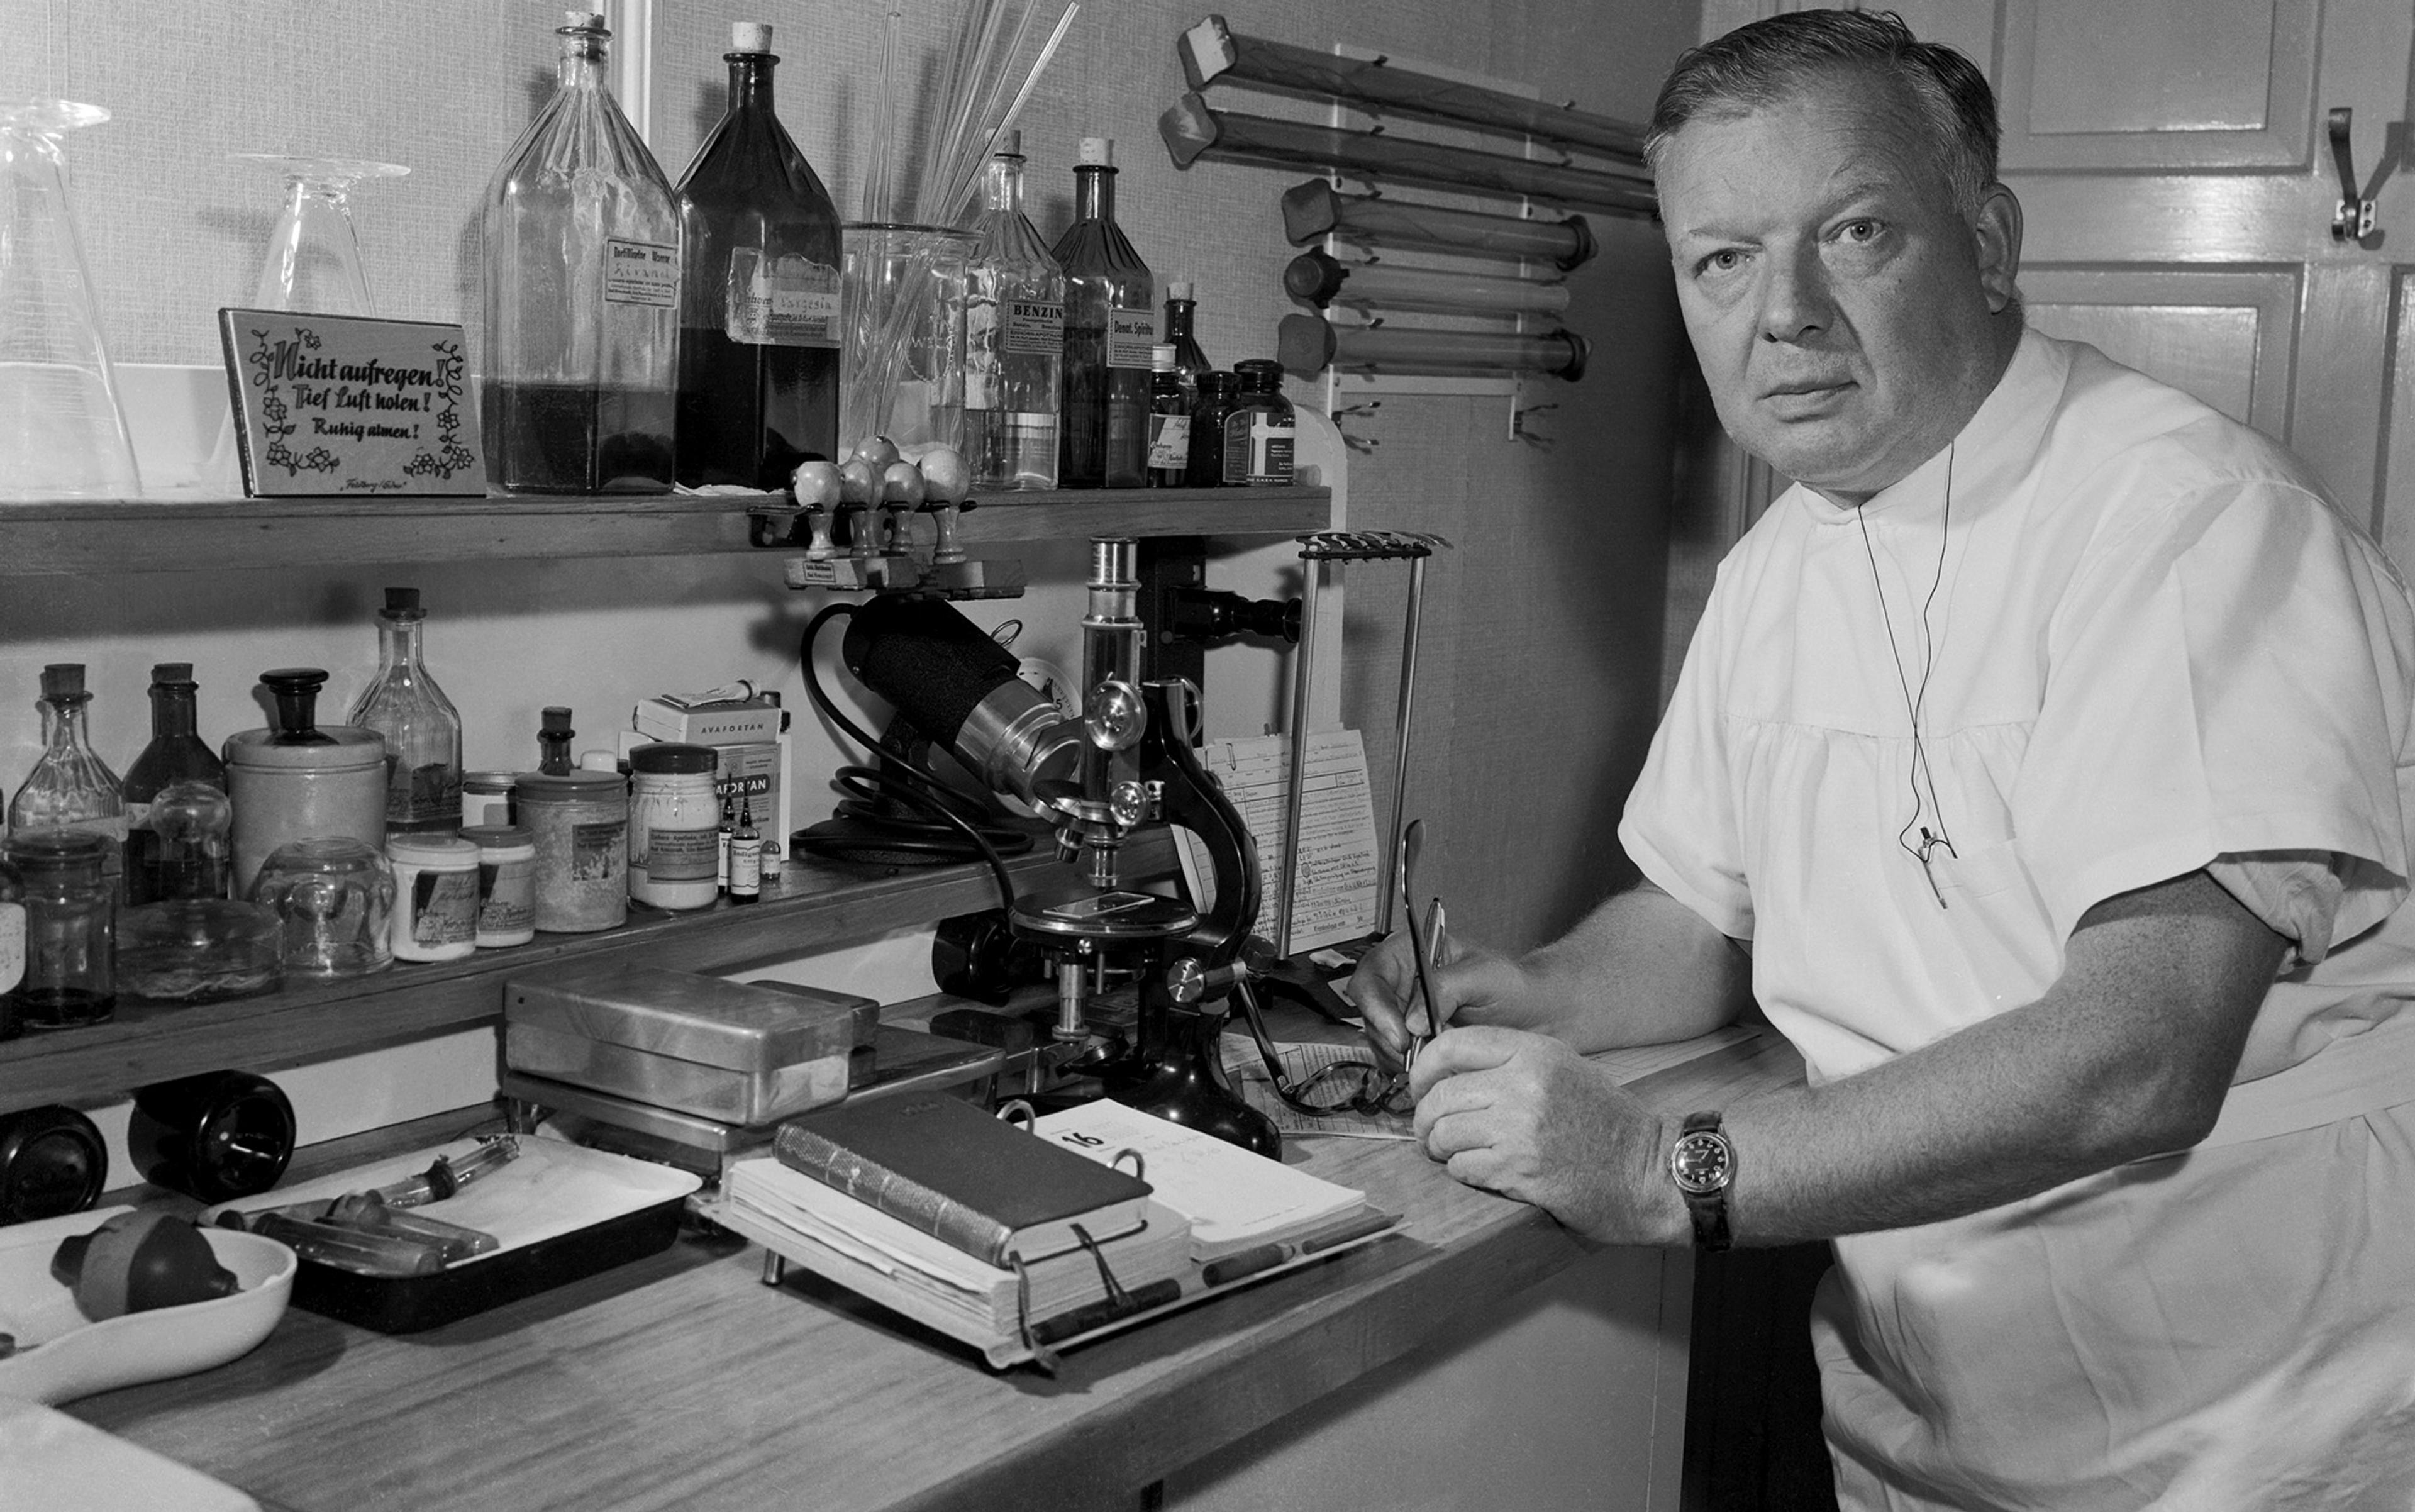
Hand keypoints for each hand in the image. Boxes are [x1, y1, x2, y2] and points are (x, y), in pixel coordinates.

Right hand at [1349, 928, 1513, 1071]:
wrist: (1531, 1016)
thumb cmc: (1510, 985)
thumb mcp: (1483, 976)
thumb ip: (1446, 988)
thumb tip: (1413, 1019)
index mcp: (1410, 952)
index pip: (1372, 973)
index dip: (1376, 1004)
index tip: (1400, 1034)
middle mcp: (1400, 981)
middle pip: (1368, 1010)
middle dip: (1388, 1037)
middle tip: (1416, 1054)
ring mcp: (1402, 1012)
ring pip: (1377, 1037)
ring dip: (1400, 1054)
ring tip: (1435, 1054)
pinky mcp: (1409, 1040)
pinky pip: (1392, 1057)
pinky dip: (1407, 1065)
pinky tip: (1432, 1062)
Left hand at [1407, 1026, 1683, 1246]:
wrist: (1650, 1171)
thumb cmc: (1606, 1123)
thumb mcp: (1563, 1069)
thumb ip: (1510, 1062)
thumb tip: (1447, 1072)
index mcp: (1534, 1052)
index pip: (1451, 1046)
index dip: (1423, 1069)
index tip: (1420, 1088)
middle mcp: (1523, 1084)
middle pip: (1440, 1094)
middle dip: (1426, 1118)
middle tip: (1431, 1132)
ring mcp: (1520, 1128)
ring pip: (1444, 1133)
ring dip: (1441, 1149)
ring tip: (1455, 1154)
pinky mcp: (1520, 1170)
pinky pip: (1461, 1167)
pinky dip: (1462, 1172)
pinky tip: (1483, 1171)